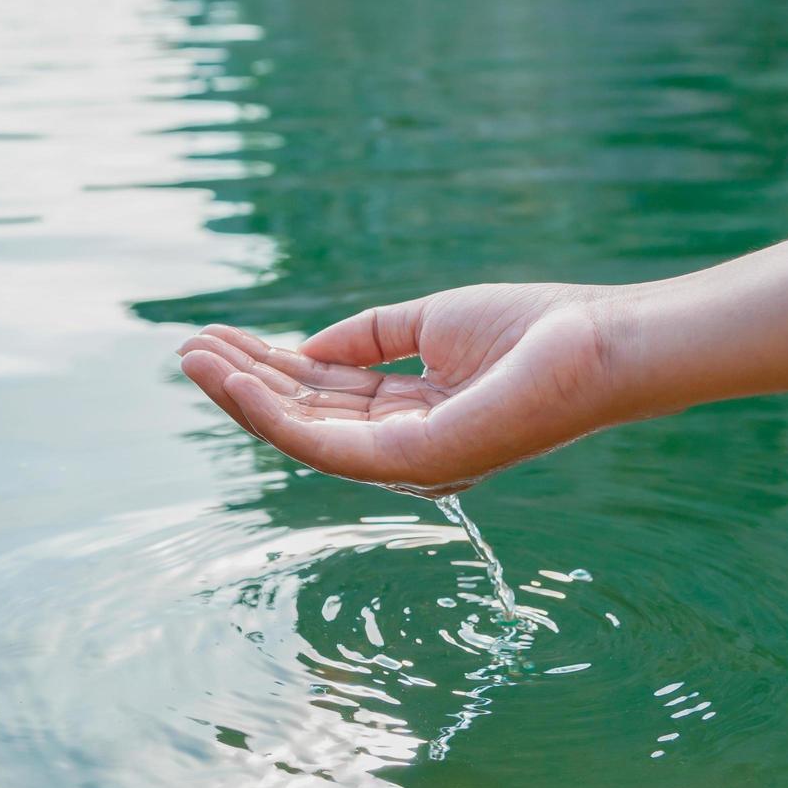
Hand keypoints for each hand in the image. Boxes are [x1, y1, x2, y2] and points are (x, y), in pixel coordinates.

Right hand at [176, 284, 626, 495]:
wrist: (599, 342)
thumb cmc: (533, 330)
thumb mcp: (431, 323)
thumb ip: (368, 336)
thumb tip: (303, 347)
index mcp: (411, 418)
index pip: (325, 396)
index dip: (270, 367)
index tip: (222, 338)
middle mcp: (402, 449)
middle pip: (305, 416)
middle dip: (244, 382)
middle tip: (188, 347)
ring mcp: (406, 463)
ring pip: (301, 434)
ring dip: (241, 396)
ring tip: (191, 357)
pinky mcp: (412, 464)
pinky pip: (323, 440)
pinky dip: (271, 410)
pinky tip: (233, 377)